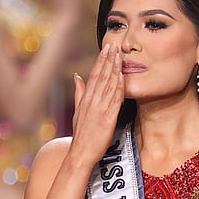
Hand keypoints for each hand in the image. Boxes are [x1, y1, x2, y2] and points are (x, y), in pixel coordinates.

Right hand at [69, 43, 124, 162]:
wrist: (81, 153)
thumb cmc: (81, 134)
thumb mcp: (78, 111)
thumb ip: (79, 93)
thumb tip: (77, 76)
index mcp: (86, 99)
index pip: (94, 75)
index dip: (100, 61)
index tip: (106, 48)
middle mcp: (92, 102)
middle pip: (101, 77)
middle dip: (108, 60)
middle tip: (114, 45)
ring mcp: (100, 109)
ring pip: (108, 85)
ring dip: (114, 69)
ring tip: (119, 55)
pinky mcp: (108, 118)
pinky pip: (114, 100)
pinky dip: (118, 88)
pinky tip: (122, 77)